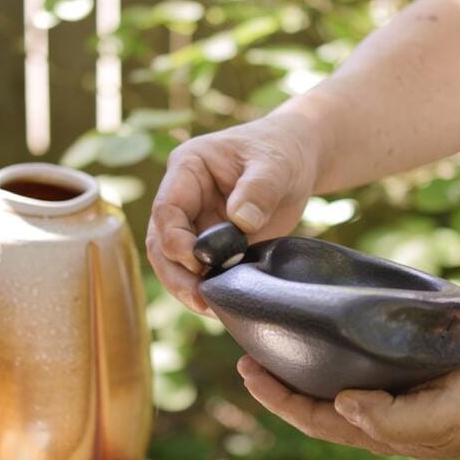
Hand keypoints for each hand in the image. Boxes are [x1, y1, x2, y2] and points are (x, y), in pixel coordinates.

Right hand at [147, 112, 319, 311]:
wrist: (297, 161)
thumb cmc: (281, 151)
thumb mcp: (274, 164)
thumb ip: (258, 189)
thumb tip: (241, 220)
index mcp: (187, 168)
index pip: (167, 208)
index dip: (176, 239)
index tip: (199, 261)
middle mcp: (184, 197)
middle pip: (161, 241)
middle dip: (175, 273)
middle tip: (198, 299)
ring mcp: (195, 222)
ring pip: (174, 261)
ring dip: (186, 287)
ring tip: (210, 308)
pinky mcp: (212, 244)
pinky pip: (200, 270)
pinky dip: (207, 288)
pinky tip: (223, 304)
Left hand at [237, 350, 459, 458]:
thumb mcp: (437, 417)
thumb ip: (389, 419)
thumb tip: (341, 404)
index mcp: (379, 432)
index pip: (313, 419)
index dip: (277, 399)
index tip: (248, 371)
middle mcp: (379, 418)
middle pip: (315, 406)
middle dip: (278, 386)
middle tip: (247, 357)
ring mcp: (393, 399)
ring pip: (333, 388)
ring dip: (302, 372)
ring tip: (277, 347)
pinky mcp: (409, 377)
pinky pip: (360, 370)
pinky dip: (335, 358)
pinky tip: (329, 338)